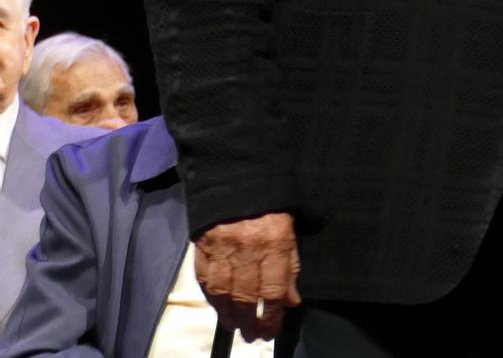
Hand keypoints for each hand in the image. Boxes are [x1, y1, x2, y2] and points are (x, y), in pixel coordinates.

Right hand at [194, 211, 300, 341]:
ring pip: (222, 292)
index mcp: (275, 243)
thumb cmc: (271, 204)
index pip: (273, 290)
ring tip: (234, 325)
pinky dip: (210, 297)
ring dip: (227, 314)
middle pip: (245, 296)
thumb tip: (290, 301)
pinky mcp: (203, 246)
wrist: (239, 176)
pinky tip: (218, 305)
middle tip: (251, 334)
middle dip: (249, 322)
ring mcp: (222, 248)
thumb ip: (290, 266)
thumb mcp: (290, 230)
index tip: (271, 330)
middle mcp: (247, 249)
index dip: (272, 316)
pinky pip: (204, 279)